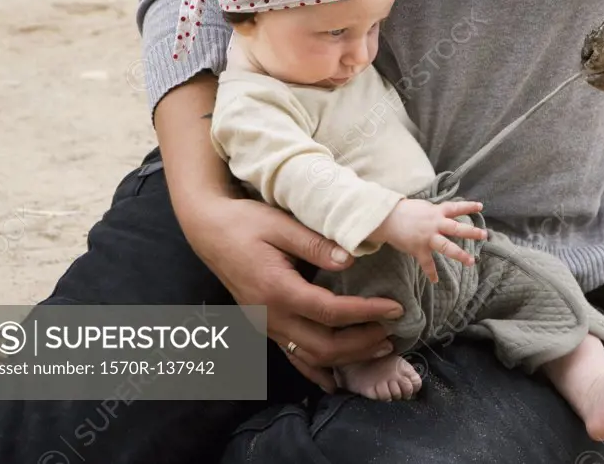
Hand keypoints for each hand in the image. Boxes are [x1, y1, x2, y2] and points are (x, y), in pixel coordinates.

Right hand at [180, 195, 405, 392]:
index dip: (366, 313)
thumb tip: (351, 260)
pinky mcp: (264, 326)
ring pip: (311, 356)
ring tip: (379, 347)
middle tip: (393, 332)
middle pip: (324, 345)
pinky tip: (334, 381)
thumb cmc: (245, 223)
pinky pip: (293, 356)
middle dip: (362, 342)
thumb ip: (316, 244)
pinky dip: (316, 371)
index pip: (330, 311)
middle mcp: (270, 315)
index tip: (394, 308)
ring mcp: (266, 325)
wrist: (208, 231)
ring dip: (348, 357)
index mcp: (277, 290)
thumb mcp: (281, 224)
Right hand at [368, 199, 487, 282]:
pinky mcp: (418, 249)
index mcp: (436, 212)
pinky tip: (435, 280)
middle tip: (484, 235)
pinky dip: (431, 273)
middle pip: (457, 228)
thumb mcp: (423, 207)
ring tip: (471, 261)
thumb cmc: (403, 211)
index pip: (455, 207)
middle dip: (471, 232)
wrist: (386, 218)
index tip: (480, 206)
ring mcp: (428, 237)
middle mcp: (435, 224)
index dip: (468, 206)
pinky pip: (427, 263)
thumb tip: (444, 212)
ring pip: (447, 246)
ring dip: (460, 254)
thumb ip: (435, 212)